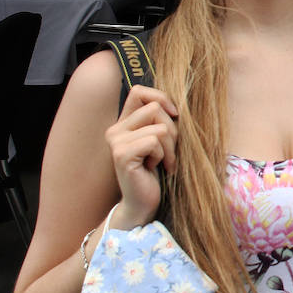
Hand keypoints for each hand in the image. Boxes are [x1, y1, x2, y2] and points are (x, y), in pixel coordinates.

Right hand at [103, 84, 177, 228]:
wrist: (144, 201)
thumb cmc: (157, 170)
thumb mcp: (162, 140)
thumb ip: (162, 120)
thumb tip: (177, 104)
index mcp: (125, 122)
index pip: (139, 91)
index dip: (161, 97)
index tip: (174, 115)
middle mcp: (116, 129)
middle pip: (156, 108)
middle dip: (173, 130)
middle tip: (169, 151)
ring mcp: (116, 141)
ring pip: (160, 128)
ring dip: (170, 148)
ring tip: (164, 162)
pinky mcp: (121, 154)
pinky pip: (154, 142)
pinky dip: (163, 156)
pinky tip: (155, 168)